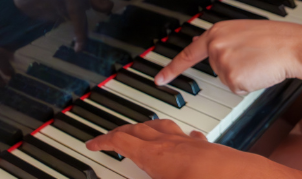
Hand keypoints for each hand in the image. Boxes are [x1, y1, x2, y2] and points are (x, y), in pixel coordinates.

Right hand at [8, 0, 114, 50]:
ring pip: (51, 17)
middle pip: (64, 16)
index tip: (80, 48)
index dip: (79, 30)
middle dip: (69, 10)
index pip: (75, 12)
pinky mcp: (22, 2)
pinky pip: (38, 16)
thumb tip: (109, 8)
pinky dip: (43, 11)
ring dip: (56, 11)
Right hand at [85, 120, 290, 178]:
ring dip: (147, 129)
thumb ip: (145, 176)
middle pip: (139, 129)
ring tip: (140, 133)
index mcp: (154, 155)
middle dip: (121, 131)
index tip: (91, 143)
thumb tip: (130, 174)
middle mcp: (171, 143)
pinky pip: (186, 136)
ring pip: (163, 128)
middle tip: (109, 137)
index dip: (103, 141)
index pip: (120, 141)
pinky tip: (182, 141)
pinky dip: (176, 137)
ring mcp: (191, 144)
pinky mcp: (209, 148)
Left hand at [154, 20, 301, 95]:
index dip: (171, 68)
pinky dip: (248, 85)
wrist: (293, 46)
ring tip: (258, 61)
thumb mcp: (242, 32)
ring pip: (226, 80)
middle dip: (233, 67)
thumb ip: (222, 40)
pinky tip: (259, 71)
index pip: (188, 53)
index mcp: (217, 32)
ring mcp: (222, 62)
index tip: (159, 80)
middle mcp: (215, 46)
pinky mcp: (232, 78)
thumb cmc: (274, 39)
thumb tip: (206, 47)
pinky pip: (236, 89)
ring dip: (242, 76)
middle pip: (215, 68)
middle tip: (253, 57)